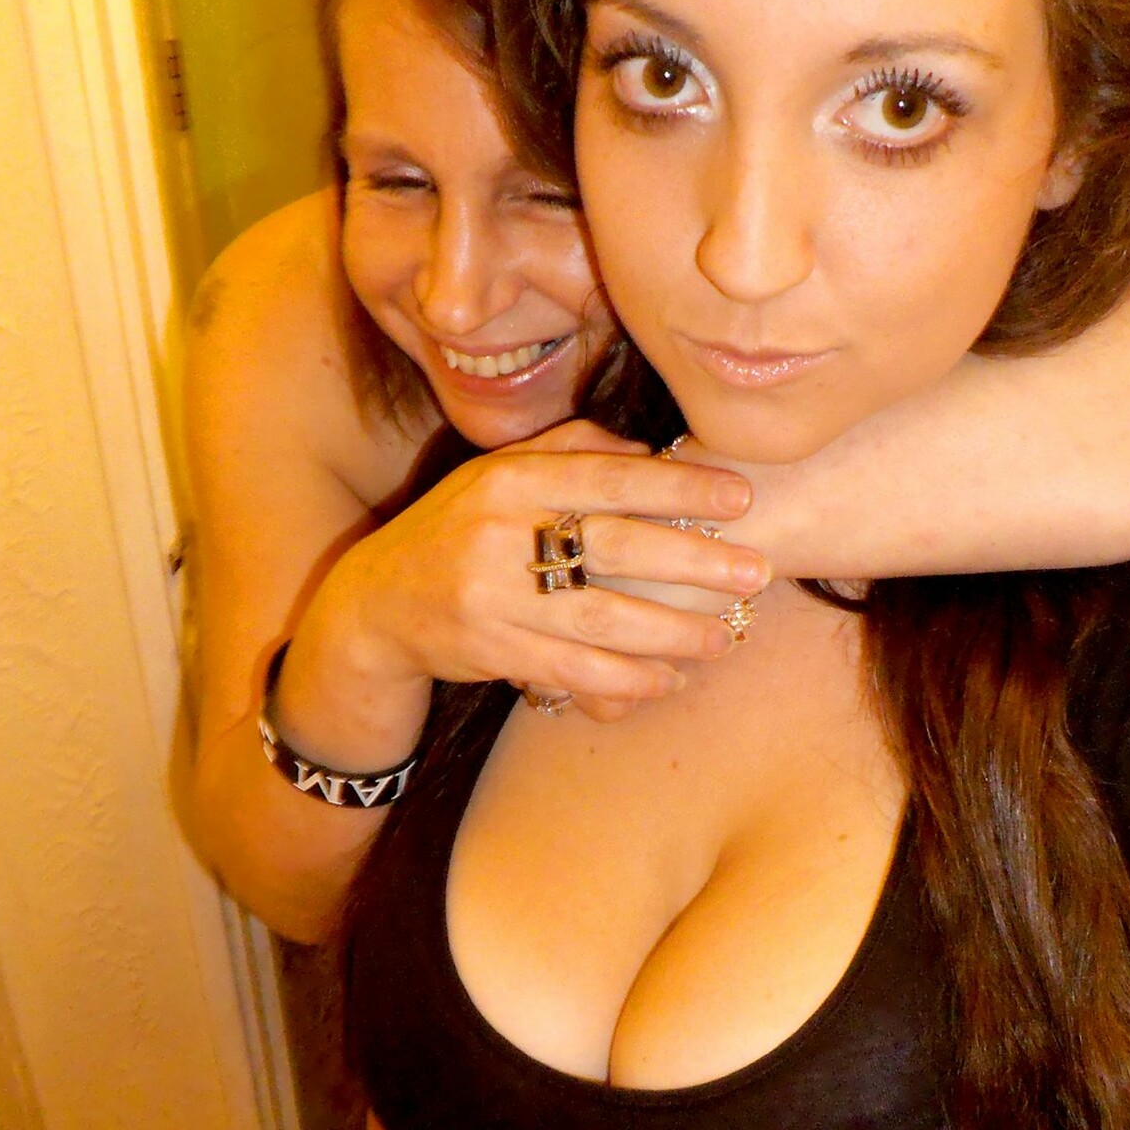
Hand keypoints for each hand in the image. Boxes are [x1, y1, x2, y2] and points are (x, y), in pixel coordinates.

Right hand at [293, 420, 767, 725]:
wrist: (375, 604)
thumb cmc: (459, 530)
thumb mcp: (499, 476)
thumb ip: (571, 451)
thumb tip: (652, 454)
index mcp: (511, 478)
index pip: (608, 477)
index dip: (680, 485)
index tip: (740, 497)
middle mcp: (499, 531)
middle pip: (615, 545)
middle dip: (694, 561)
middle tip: (755, 574)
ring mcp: (493, 595)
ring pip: (601, 617)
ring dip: (672, 632)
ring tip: (725, 636)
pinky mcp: (491, 650)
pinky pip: (573, 668)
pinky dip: (627, 677)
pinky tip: (669, 678)